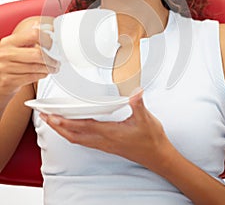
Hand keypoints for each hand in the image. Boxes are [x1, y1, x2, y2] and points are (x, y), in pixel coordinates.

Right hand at [0, 26, 57, 95]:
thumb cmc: (8, 62)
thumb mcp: (14, 47)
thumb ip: (29, 38)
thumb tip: (47, 27)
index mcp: (8, 42)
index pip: (32, 35)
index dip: (46, 39)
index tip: (52, 44)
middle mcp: (5, 54)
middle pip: (37, 54)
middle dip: (50, 59)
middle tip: (56, 61)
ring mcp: (6, 68)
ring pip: (36, 67)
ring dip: (49, 68)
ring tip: (53, 68)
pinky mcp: (8, 81)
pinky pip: (32, 77)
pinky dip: (42, 75)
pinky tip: (44, 73)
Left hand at [40, 91, 169, 173]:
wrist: (157, 156)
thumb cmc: (151, 139)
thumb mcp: (146, 119)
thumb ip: (138, 104)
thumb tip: (136, 91)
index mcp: (110, 133)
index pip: (82, 127)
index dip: (65, 122)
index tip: (52, 115)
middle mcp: (103, 141)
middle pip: (73, 135)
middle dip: (56, 126)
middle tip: (43, 116)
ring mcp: (104, 145)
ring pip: (76, 139)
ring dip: (62, 131)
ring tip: (52, 121)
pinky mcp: (106, 146)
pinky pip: (83, 141)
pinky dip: (72, 134)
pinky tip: (71, 129)